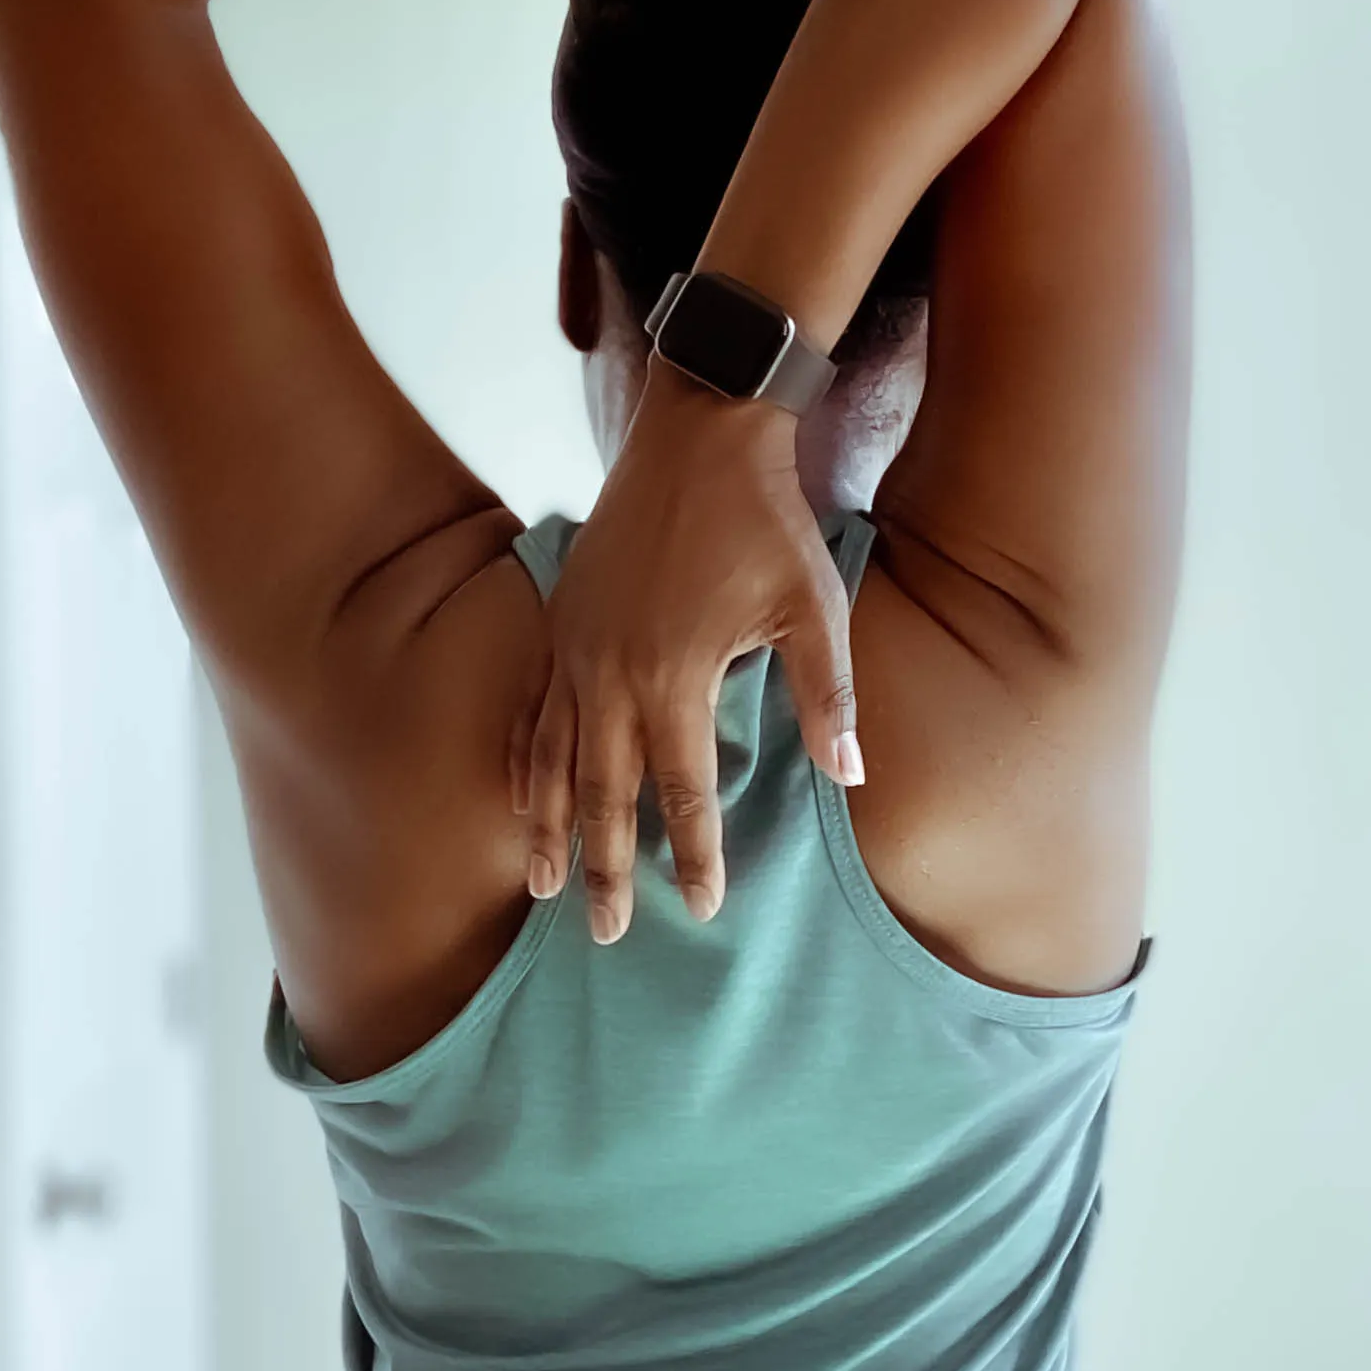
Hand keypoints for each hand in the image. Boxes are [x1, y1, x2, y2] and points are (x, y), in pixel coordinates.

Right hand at [516, 366, 861, 944]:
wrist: (699, 435)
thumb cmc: (765, 522)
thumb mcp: (815, 608)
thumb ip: (830, 697)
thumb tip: (850, 777)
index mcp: (676, 676)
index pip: (683, 791)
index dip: (694, 854)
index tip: (703, 908)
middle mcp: (612, 673)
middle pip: (605, 794)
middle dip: (605, 869)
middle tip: (605, 935)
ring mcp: (575, 648)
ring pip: (555, 761)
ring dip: (551, 829)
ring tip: (543, 889)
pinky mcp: (560, 622)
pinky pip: (532, 709)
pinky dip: (526, 763)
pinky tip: (520, 801)